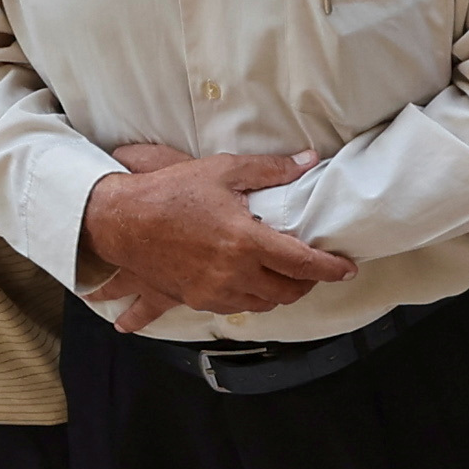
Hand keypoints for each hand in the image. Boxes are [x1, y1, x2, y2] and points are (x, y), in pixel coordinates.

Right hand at [77, 148, 348, 325]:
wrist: (121, 221)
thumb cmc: (170, 193)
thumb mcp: (222, 171)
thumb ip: (270, 170)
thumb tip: (306, 161)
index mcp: (245, 241)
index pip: (303, 264)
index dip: (331, 269)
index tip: (346, 269)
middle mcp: (233, 273)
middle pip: (287, 292)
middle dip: (307, 284)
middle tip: (313, 269)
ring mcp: (213, 291)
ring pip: (263, 304)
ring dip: (279, 293)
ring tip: (283, 276)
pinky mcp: (195, 300)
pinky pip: (235, 307)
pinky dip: (250, 298)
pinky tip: (249, 282)